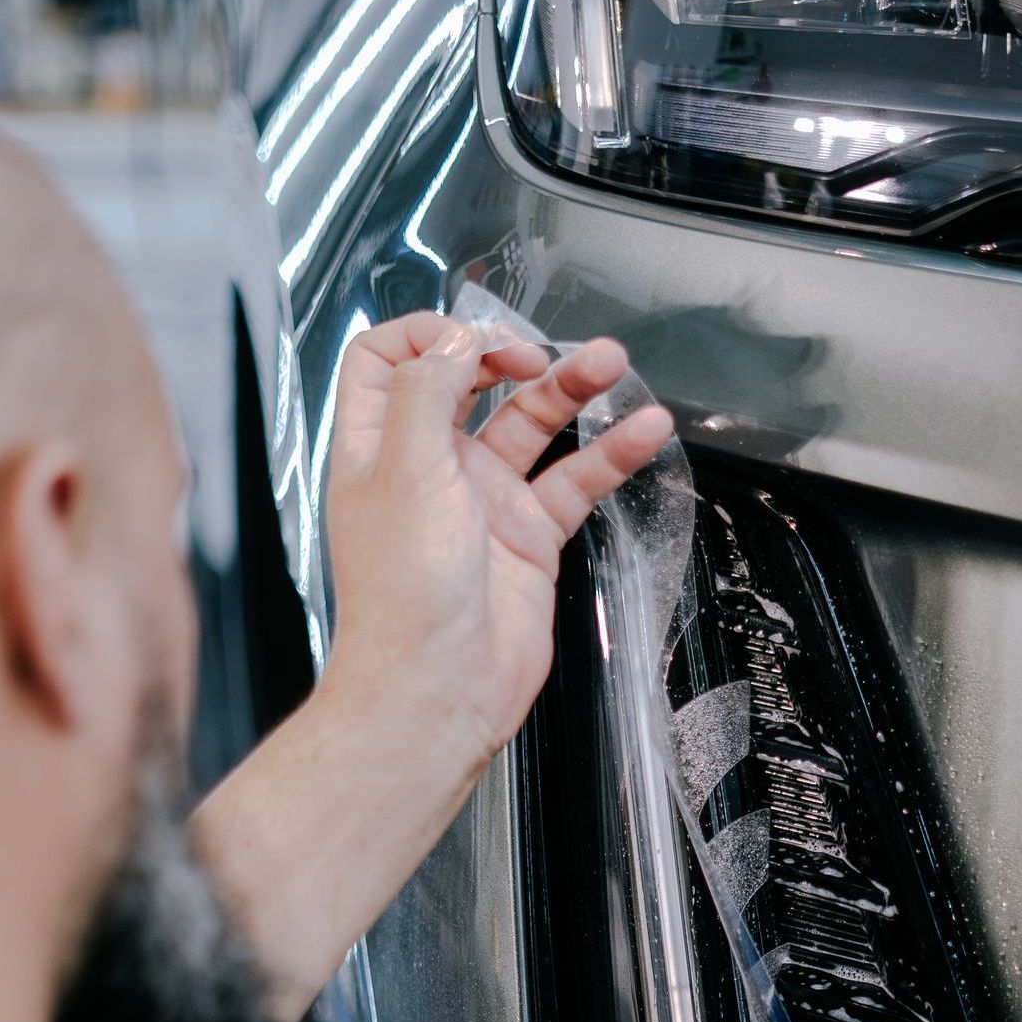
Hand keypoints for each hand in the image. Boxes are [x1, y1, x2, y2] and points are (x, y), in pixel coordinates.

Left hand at [322, 310, 672, 778]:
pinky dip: (611, 453)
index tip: (474, 340)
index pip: (389, 359)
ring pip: (532, 424)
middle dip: (509, 353)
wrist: (438, 686)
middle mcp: (428, 466)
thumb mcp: (404, 468)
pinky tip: (643, 429)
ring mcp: (481, 499)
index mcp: (378, 444)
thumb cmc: (403, 594)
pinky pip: (574, 479)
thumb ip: (428, 390)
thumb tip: (456, 341)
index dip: (429, 334)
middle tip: (542, 353)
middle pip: (469, 381)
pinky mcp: (527, 535)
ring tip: (611, 364)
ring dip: (573, 390)